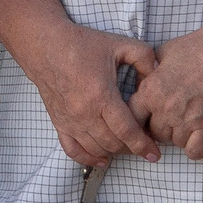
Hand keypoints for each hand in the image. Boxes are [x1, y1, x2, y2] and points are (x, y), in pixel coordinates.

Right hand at [22, 21, 162, 168]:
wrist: (45, 46)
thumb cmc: (82, 45)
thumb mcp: (118, 44)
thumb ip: (144, 57)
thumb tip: (157, 75)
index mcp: (101, 95)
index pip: (126, 130)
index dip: (143, 144)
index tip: (154, 153)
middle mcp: (84, 113)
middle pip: (113, 144)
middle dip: (131, 148)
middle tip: (143, 142)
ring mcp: (70, 120)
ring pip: (96, 149)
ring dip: (114, 152)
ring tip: (126, 145)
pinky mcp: (59, 123)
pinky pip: (73, 150)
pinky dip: (88, 159)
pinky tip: (102, 159)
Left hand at [128, 25, 202, 159]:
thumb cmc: (196, 48)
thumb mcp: (161, 53)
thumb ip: (147, 72)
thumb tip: (141, 83)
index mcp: (150, 91)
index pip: (131, 119)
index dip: (137, 120)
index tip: (146, 119)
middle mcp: (165, 108)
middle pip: (153, 134)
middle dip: (160, 128)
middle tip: (172, 118)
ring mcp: (186, 120)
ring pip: (174, 143)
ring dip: (179, 136)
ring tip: (188, 122)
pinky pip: (194, 152)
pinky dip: (195, 148)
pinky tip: (198, 136)